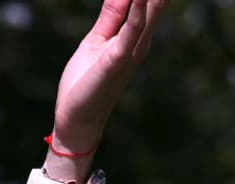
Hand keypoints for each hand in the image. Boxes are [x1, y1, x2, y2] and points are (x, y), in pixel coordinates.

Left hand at [51, 0, 164, 157]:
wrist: (77, 120)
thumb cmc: (86, 83)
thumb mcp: (97, 41)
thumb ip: (112, 15)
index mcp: (136, 36)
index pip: (151, 1)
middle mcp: (140, 41)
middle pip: (158, 2)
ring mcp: (132, 50)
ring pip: (150, 11)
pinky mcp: (118, 58)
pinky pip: (132, 28)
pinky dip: (139, 8)